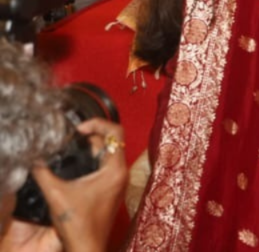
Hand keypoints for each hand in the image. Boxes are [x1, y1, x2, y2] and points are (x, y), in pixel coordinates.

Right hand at [7, 119, 127, 251]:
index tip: (78, 128)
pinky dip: (90, 161)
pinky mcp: (110, 190)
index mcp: (115, 169)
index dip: (97, 123)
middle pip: (110, 141)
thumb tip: (35, 158)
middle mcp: (120, 173)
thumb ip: (43, 172)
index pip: (115, 131)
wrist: (86, 248)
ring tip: (69, 150)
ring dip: (89, 149)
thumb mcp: (56, 194)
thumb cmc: (78, 224)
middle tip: (70, 139)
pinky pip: (103, 167)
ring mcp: (117, 182)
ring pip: (106, 154)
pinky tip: (73, 166)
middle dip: (89, 136)